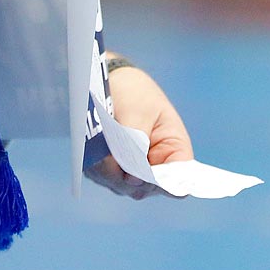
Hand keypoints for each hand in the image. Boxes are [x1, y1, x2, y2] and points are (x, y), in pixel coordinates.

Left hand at [84, 63, 192, 200]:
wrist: (114, 81)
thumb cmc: (134, 92)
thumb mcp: (138, 113)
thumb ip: (135, 146)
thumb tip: (133, 180)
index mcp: (175, 150)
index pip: (176, 182)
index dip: (158, 183)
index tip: (136, 174)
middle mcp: (157, 167)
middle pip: (143, 188)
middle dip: (123, 174)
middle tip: (106, 152)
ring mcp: (135, 172)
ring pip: (120, 185)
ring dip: (105, 169)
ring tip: (98, 141)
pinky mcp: (115, 171)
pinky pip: (104, 178)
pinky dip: (96, 165)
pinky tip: (94, 145)